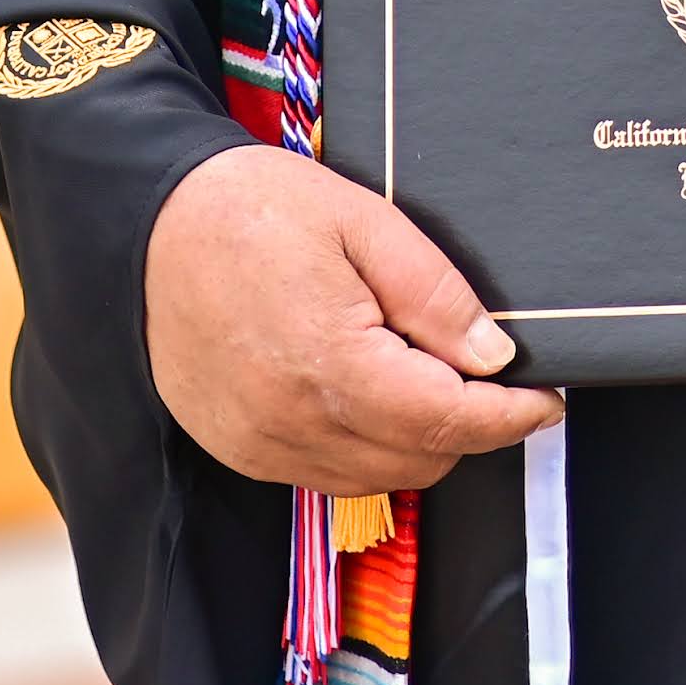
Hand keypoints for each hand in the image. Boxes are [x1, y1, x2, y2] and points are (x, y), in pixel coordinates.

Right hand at [145, 144, 566, 492]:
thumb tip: (493, 355)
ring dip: (415, 439)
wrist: (142, 224)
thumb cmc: (248, 209)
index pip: (449, 421)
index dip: (509, 417)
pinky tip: (360, 388)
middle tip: (477, 366)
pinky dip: (362, 446)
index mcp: (331, 365)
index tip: (543, 400)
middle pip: (421, 459)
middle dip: (467, 424)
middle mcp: (292, 424)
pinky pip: (325, 472)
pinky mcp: (236, 450)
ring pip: (377, 476)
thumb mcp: (360, 221)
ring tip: (414, 369)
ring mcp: (259, 445)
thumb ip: (434, 294)